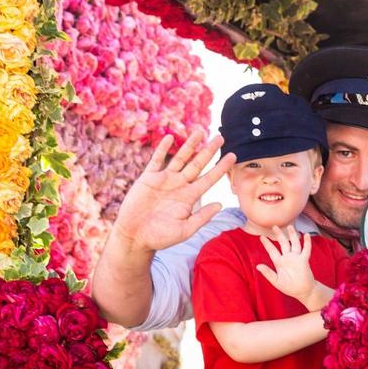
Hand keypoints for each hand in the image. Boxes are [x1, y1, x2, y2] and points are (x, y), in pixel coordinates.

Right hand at [111, 130, 234, 252]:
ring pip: (180, 158)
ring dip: (189, 145)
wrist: (135, 236)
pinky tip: (170, 137)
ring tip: (200, 131)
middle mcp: (179, 185)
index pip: (209, 179)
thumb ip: (202, 217)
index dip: (221, 167)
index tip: (233, 155)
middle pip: (197, 164)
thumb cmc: (160, 237)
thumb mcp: (185, 230)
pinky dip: (162, 149)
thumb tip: (220, 205)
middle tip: (220, 136)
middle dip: (209, 151)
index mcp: (189, 197)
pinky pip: (156, 160)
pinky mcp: (148, 178)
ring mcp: (164, 180)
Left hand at [257, 226, 332, 310]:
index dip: (267, 244)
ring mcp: (296, 258)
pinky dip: (307, 242)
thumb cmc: (289, 287)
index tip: (261, 237)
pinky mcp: (304, 260)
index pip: (272, 250)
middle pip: (282, 243)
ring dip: (292, 235)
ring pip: (294, 243)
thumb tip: (257, 266)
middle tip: (274, 226)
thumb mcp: (276, 281)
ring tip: (290, 226)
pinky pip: (305, 249)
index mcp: (279, 262)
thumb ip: (268, 273)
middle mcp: (287, 258)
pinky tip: (306, 235)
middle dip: (279, 235)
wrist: (302, 291)